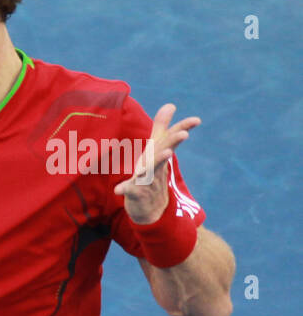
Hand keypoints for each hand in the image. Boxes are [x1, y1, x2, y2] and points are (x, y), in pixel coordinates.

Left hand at [113, 103, 199, 224]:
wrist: (151, 211)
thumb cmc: (152, 176)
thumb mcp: (155, 151)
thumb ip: (161, 129)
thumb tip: (170, 104)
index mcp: (158, 156)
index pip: (171, 141)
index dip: (183, 129)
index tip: (197, 120)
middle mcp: (155, 168)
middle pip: (164, 153)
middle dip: (173, 143)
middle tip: (184, 134)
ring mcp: (147, 182)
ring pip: (151, 171)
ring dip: (157, 162)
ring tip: (167, 153)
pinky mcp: (136, 196)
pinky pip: (131, 192)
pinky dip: (126, 190)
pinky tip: (118, 189)